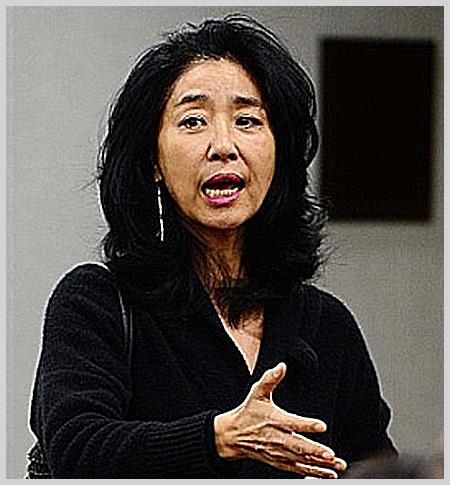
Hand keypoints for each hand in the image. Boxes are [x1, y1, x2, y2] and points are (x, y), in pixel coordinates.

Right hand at [214, 362, 346, 477]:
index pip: (292, 423)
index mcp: (274, 420)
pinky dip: (313, 473)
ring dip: (320, 465)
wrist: (233, 435)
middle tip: (330, 454)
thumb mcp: (256, 392)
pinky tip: (328, 475)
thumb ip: (270, 379)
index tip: (321, 426)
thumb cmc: (248, 412)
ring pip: (301, 461)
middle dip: (315, 451)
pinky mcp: (280, 462)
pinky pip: (298, 470)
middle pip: (298, 446)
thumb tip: (282, 366)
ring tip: (336, 465)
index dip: (306, 424)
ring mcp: (279, 453)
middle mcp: (277, 438)